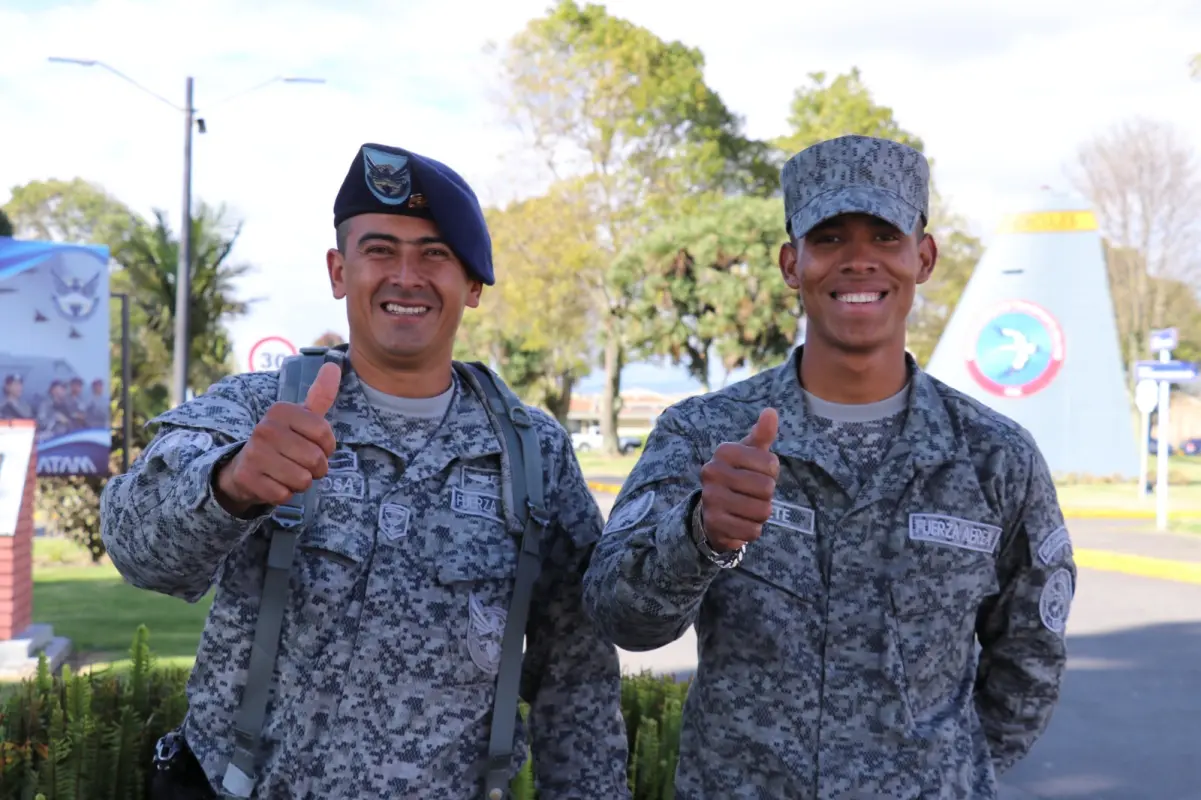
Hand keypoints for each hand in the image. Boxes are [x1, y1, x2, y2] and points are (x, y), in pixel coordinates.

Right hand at [214, 362, 340, 514]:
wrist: (244, 466)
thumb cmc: (283, 441)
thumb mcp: (301, 417)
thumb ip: (320, 395)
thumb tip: (334, 365)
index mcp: (281, 411)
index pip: (325, 435)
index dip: (327, 448)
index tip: (315, 446)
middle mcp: (265, 428)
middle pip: (315, 460)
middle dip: (316, 469)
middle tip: (301, 463)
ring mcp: (254, 453)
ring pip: (302, 480)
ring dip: (300, 482)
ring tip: (287, 472)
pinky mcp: (247, 478)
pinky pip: (284, 495)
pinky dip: (284, 494)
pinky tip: (274, 483)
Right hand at [698, 408, 779, 552]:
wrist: (712, 511)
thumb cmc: (738, 476)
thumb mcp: (750, 454)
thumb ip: (762, 434)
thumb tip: (771, 412)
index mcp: (724, 451)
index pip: (771, 464)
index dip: (772, 473)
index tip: (757, 474)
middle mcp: (712, 472)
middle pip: (767, 488)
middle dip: (766, 495)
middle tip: (752, 494)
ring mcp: (711, 498)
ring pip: (762, 511)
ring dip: (761, 513)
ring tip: (747, 508)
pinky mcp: (714, 523)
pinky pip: (752, 530)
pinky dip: (752, 529)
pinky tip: (741, 522)